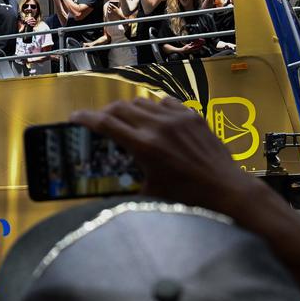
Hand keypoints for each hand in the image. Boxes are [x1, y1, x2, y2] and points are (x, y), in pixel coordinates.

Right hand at [70, 97, 261, 218]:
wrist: (225, 190)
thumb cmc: (187, 198)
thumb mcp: (150, 192)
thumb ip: (129, 177)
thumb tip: (111, 178)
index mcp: (144, 147)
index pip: (106, 123)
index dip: (85, 118)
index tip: (74, 117)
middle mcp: (158, 127)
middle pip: (120, 108)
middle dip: (104, 113)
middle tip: (99, 123)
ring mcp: (177, 118)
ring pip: (141, 102)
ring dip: (129, 110)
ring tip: (127, 122)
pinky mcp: (192, 116)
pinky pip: (165, 102)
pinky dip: (154, 108)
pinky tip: (155, 120)